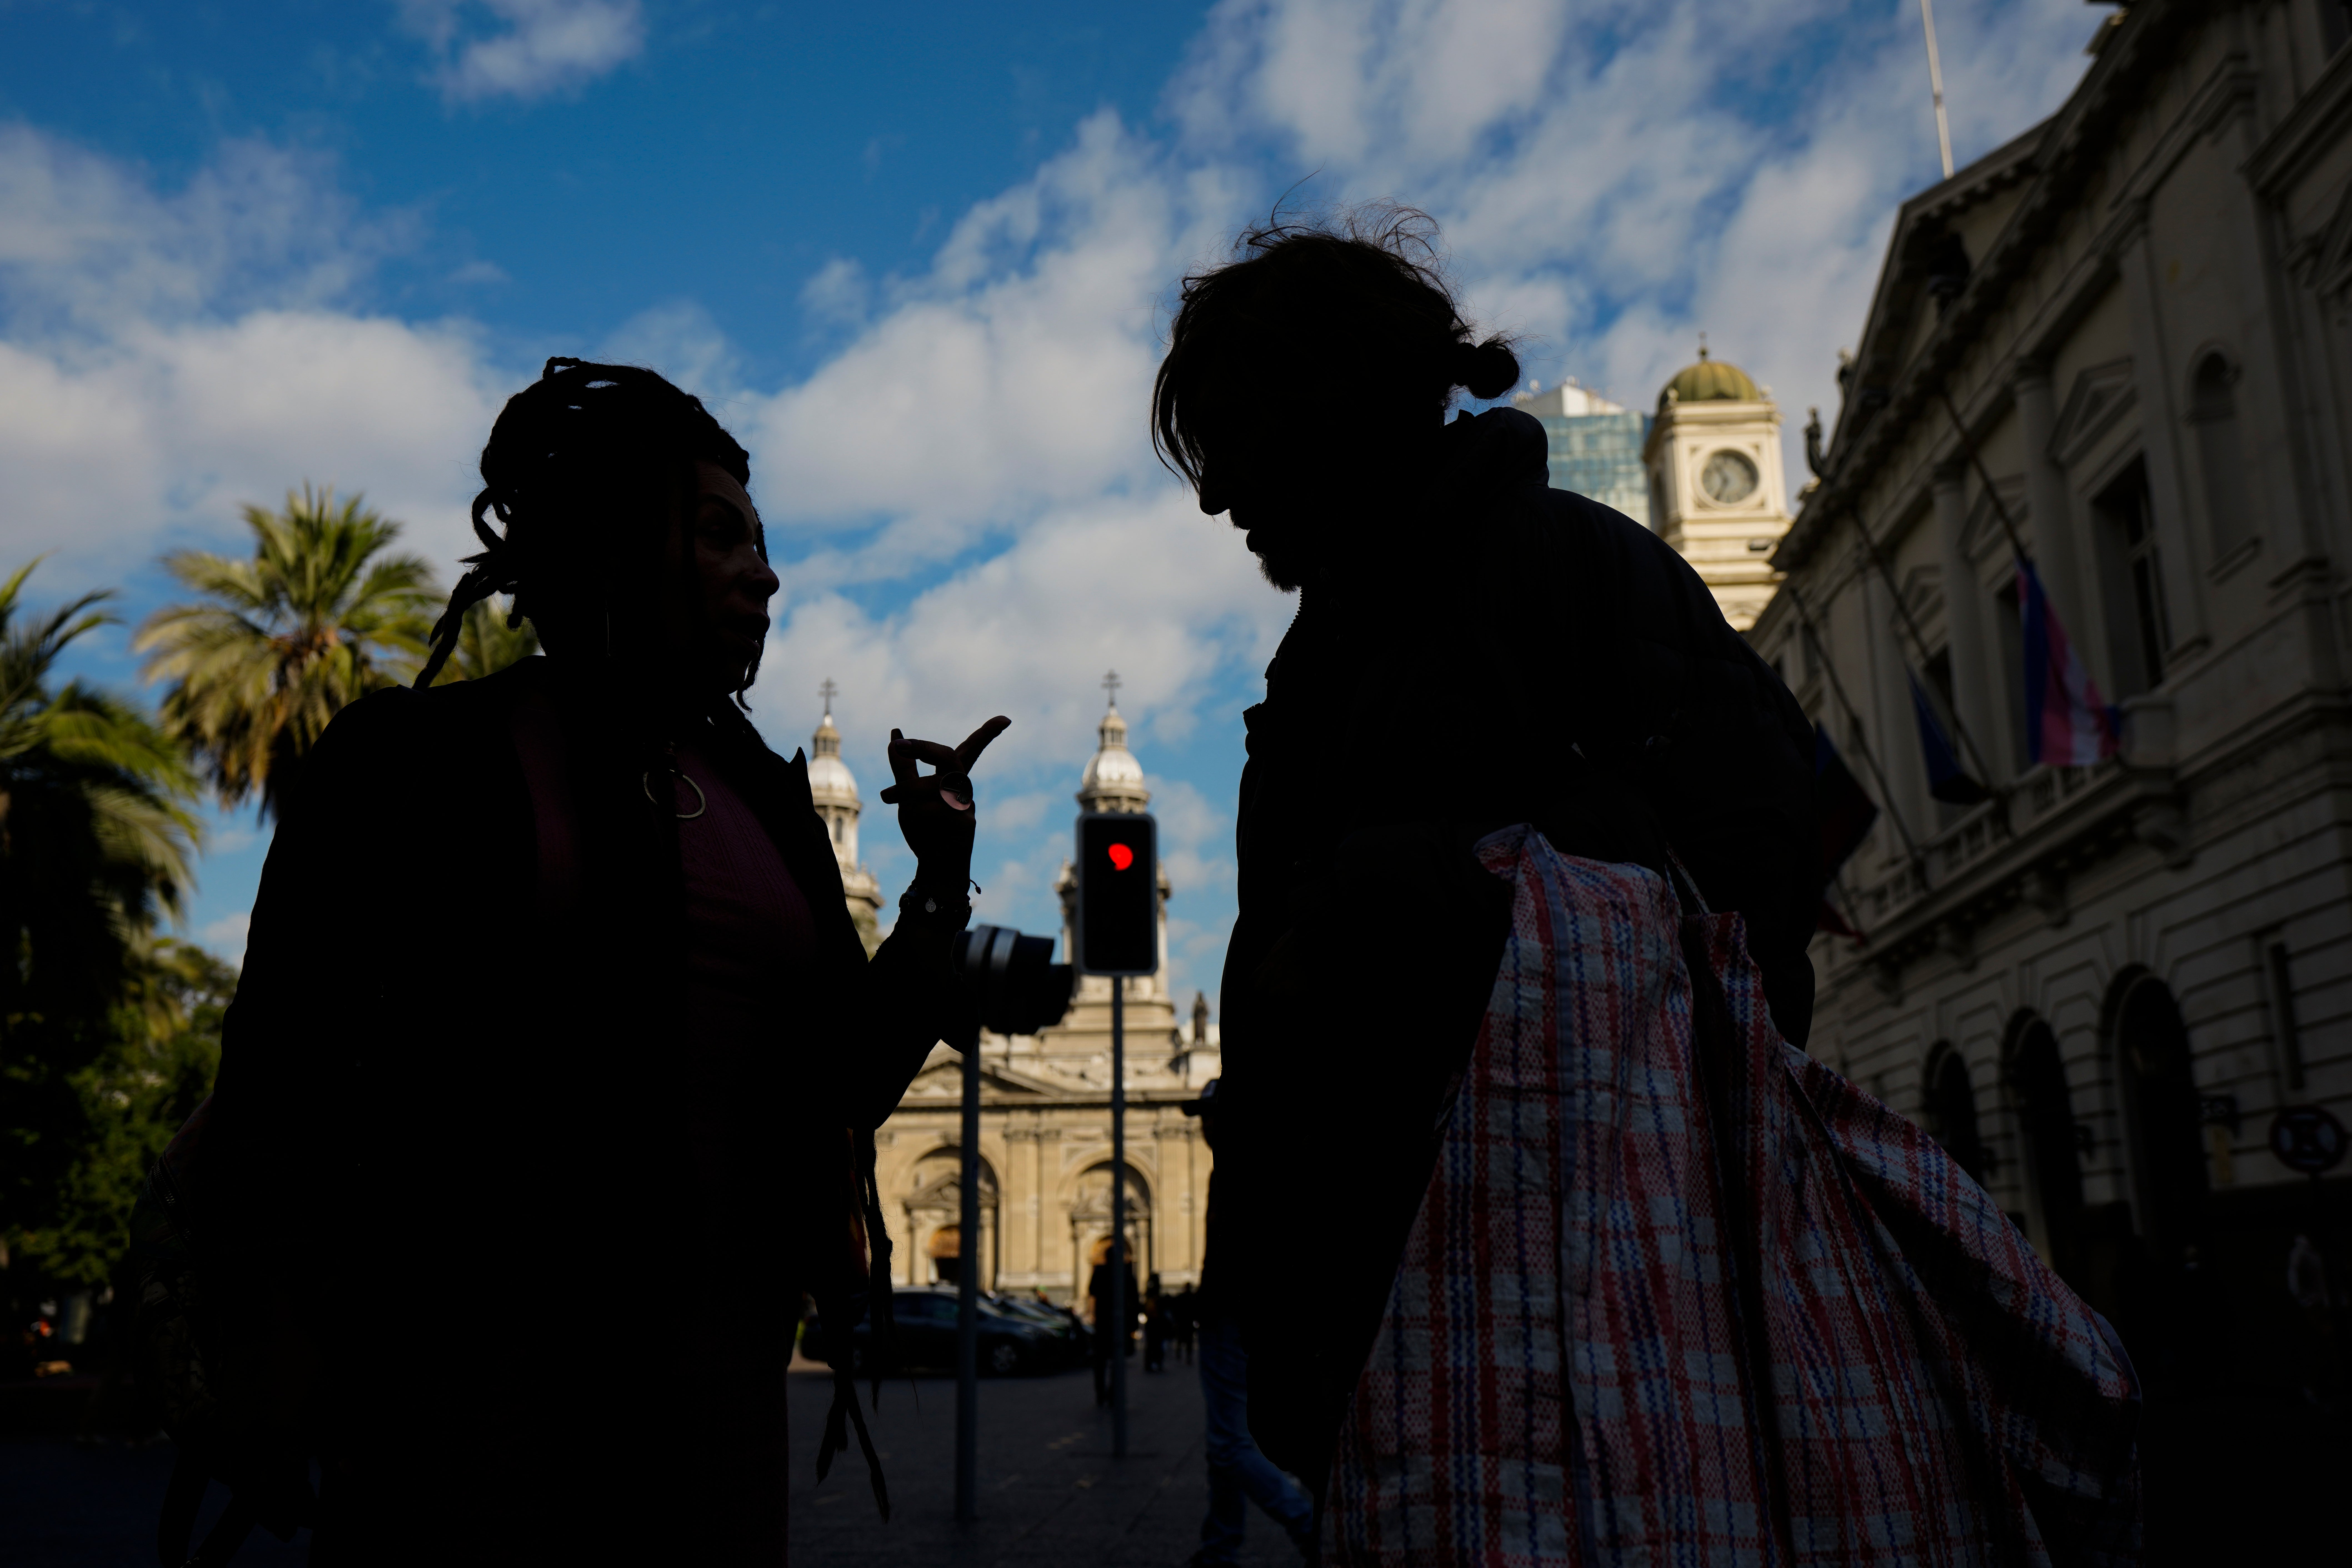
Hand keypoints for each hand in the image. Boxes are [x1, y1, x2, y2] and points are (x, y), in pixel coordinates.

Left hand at [879, 715, 1010, 879]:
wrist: (937, 867)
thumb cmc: (925, 831)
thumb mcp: (908, 796)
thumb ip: (903, 768)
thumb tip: (895, 733)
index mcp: (953, 780)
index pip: (970, 750)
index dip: (987, 733)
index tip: (1006, 718)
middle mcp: (963, 790)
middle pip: (951, 758)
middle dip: (924, 748)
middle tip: (899, 745)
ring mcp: (966, 807)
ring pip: (937, 784)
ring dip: (908, 789)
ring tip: (887, 797)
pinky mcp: (964, 825)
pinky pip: (934, 810)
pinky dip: (916, 814)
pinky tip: (913, 822)